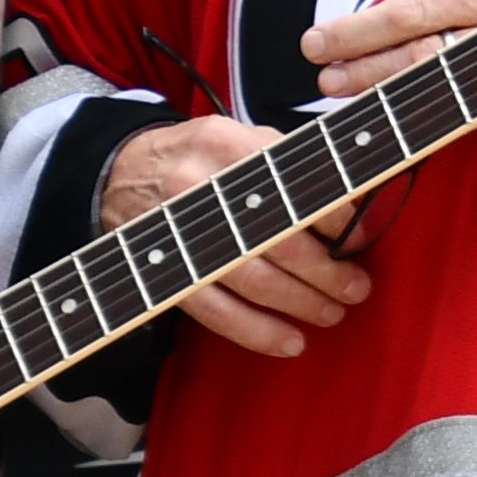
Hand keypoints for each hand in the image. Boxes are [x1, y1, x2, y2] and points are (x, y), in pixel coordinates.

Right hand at [100, 117, 371, 358]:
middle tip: (357, 286)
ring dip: (302, 303)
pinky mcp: (167, 273)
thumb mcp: (234, 135)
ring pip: (253, 279)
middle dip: (328, 270)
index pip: (293, 184)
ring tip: (333, 312)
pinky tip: (290, 342)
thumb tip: (348, 199)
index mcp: (227, 144)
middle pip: (279, 238)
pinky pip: (217, 312)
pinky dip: (258, 332)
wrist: (116, 174)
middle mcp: (202, 187)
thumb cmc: (193, 158)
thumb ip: (283, 162)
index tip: (359, 236)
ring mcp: (182, 234)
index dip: (335, 216)